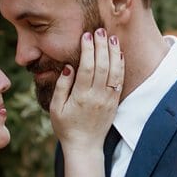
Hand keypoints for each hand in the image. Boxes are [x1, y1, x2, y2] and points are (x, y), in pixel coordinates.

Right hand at [50, 28, 123, 147]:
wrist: (85, 146)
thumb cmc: (66, 126)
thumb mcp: (55, 108)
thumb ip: (62, 86)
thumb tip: (69, 67)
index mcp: (81, 96)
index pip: (86, 67)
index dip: (88, 50)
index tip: (86, 35)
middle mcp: (97, 96)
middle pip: (102, 66)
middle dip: (102, 46)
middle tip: (100, 30)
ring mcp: (108, 99)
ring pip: (114, 71)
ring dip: (114, 52)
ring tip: (111, 37)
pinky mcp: (115, 102)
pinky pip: (120, 80)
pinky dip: (121, 65)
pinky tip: (119, 53)